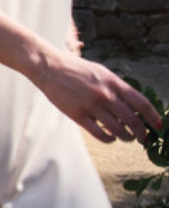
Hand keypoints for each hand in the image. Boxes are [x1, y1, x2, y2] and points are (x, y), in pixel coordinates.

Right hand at [29, 51, 162, 142]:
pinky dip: (108, 139)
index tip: (158, 126)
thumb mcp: (101, 72)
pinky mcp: (78, 115)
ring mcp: (92, 106)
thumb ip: (117, 87)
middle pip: (133, 121)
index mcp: (114, 83)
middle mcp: (106, 95)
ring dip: (126, 137)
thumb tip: (133, 104)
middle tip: (143, 138)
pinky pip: (99, 134)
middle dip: (142, 133)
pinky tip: (110, 138)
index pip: (142, 104)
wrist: (49, 68)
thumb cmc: (76, 69)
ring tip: (126, 138)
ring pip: (118, 130)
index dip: (154, 117)